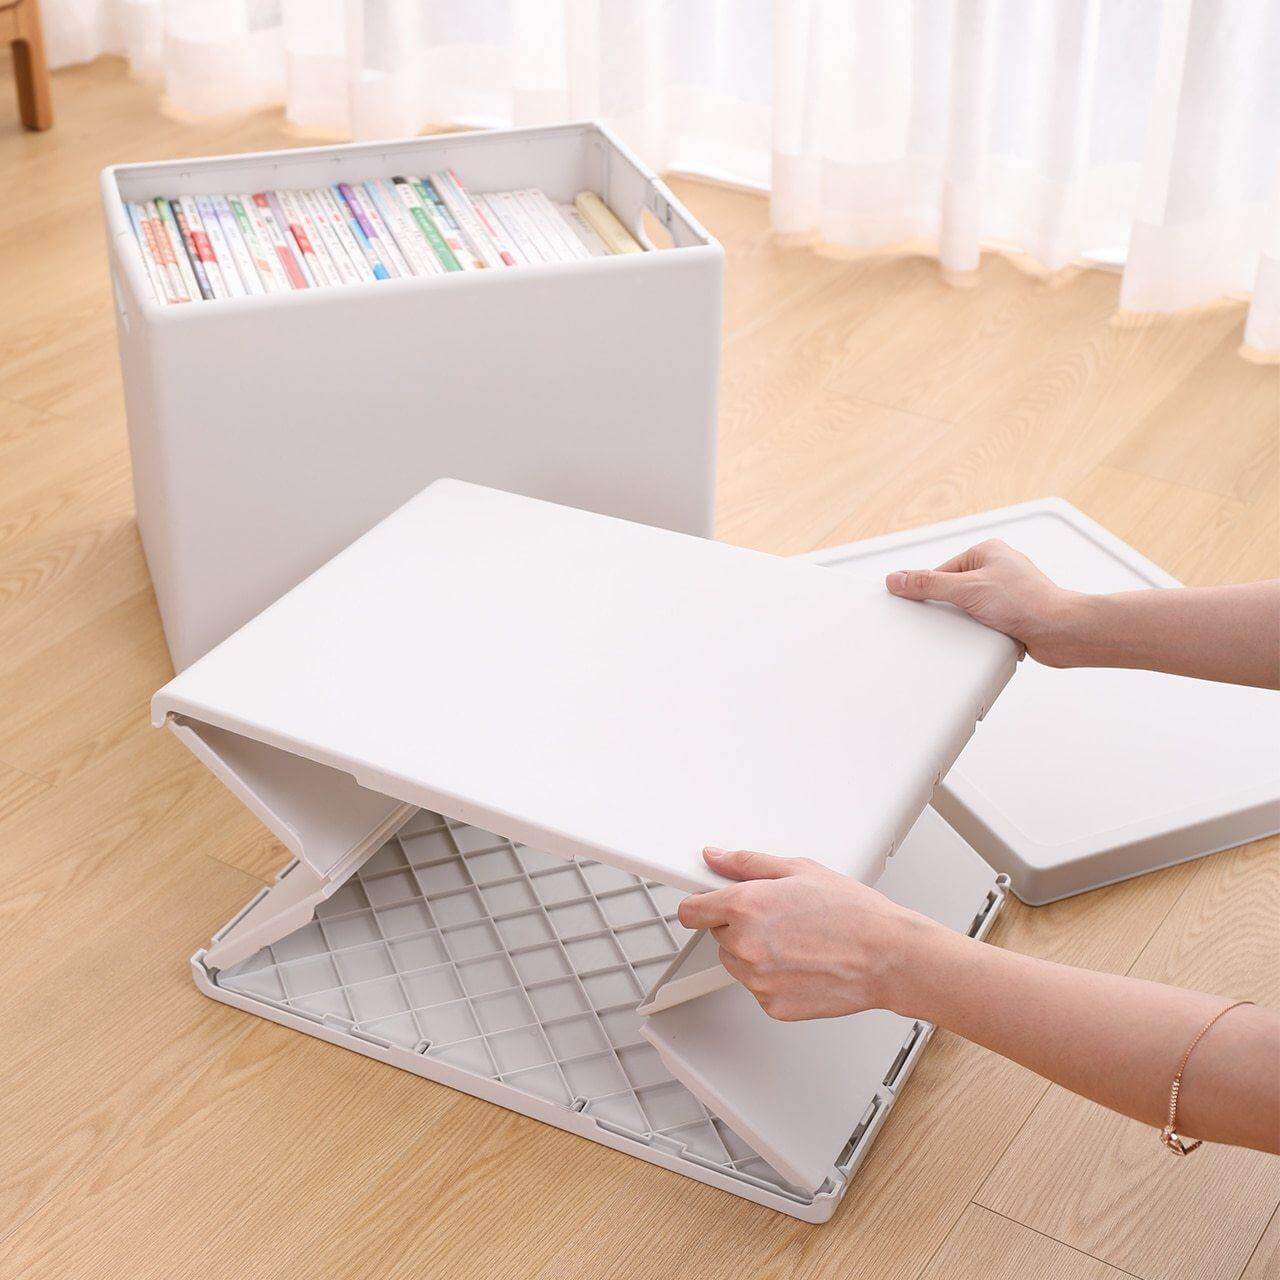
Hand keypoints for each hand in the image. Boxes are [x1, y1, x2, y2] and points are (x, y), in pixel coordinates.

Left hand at [676, 846, 943, 1020]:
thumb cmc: (853, 912)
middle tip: (778, 917)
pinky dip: (773, 977)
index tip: (707, 904)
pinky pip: (758, 987)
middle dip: (739, 925)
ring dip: (753, 952)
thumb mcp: (799, 870)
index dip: (700, 904)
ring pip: (736, 963)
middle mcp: (745, 945)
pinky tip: (802, 962)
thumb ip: (747, 864)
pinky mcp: (772, 1005)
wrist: (888, 956)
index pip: (691, 911)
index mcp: (746, 906)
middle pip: (717, 935)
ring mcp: (758, 979)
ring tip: (796, 940)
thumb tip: (717, 858)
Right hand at [885, 538, 1086, 667]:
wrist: (1061, 632)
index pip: (942, 570)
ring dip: (968, 621)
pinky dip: (981, 631)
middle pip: (953, 589)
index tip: (917, 604)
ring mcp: (1006, 591)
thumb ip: (929, 584)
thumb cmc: (1027, 603)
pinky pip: (983, 621)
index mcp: (988, 551)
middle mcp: (998, 567)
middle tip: (953, 617)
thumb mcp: (967, 590)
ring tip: (976, 626)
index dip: (930, 590)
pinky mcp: (1013, 612)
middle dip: (951, 607)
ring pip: (968, 607)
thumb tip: (897, 578)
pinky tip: (985, 634)